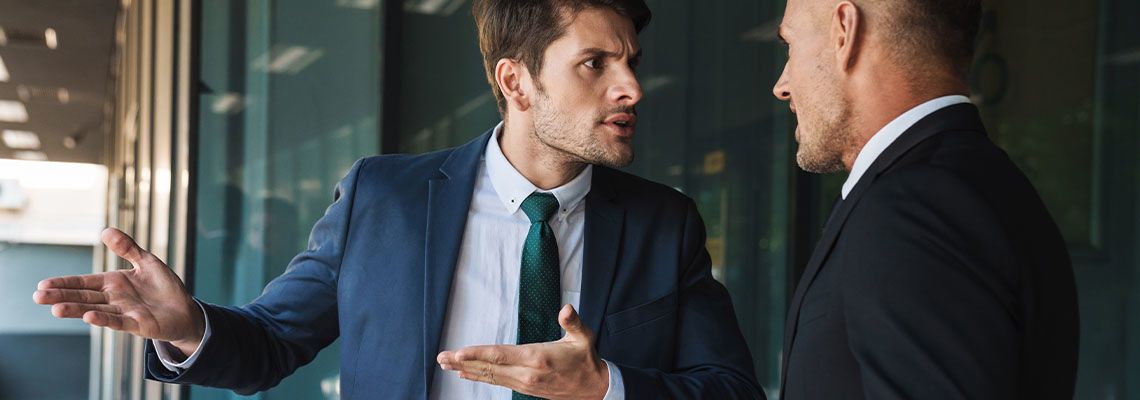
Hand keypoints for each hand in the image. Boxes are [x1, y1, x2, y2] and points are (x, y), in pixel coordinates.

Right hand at [33, 227, 204, 356]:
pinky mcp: (139, 324)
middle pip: (83, 297)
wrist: (185, 310)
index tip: (43, 285)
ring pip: (96, 311)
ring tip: (55, 309)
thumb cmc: (164, 287)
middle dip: (61, 297)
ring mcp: (124, 313)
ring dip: (76, 310)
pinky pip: (119, 322)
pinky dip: (104, 320)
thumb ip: (127, 248)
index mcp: (113, 283)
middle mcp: (114, 299)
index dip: (64, 283)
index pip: (84, 283)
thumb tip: (105, 231)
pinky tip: (89, 317)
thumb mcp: (146, 262)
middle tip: (37, 297)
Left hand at [437, 305, 608, 399]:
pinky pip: (497, 382)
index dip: (477, 353)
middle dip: (463, 361)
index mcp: (537, 358)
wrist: (594, 389)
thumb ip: (572, 322)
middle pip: (489, 367)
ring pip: (490, 376)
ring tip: (446, 364)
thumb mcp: (583, 338)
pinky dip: (480, 377)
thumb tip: (566, 309)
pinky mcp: (525, 389)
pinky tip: (466, 374)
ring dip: (467, 369)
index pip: (500, 355)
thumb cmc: (586, 360)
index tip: (458, 352)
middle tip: (442, 358)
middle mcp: (527, 374)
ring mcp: (524, 384)